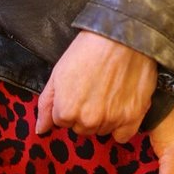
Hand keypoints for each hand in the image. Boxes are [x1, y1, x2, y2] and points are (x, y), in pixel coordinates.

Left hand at [35, 31, 156, 142]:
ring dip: (103, 118)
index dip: (70, 105)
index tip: (79, 89)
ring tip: (109, 93)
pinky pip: (122, 136)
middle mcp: (88, 121)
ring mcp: (111, 120)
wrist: (121, 37)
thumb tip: (40, 129)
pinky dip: (121, 126)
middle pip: (82, 128)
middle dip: (86, 114)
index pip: (63, 121)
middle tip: (94, 90)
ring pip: (102, 130)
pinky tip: (121, 107)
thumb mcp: (58, 72)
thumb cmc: (88, 49)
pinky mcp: (132, 117)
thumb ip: (47, 104)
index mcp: (66, 111)